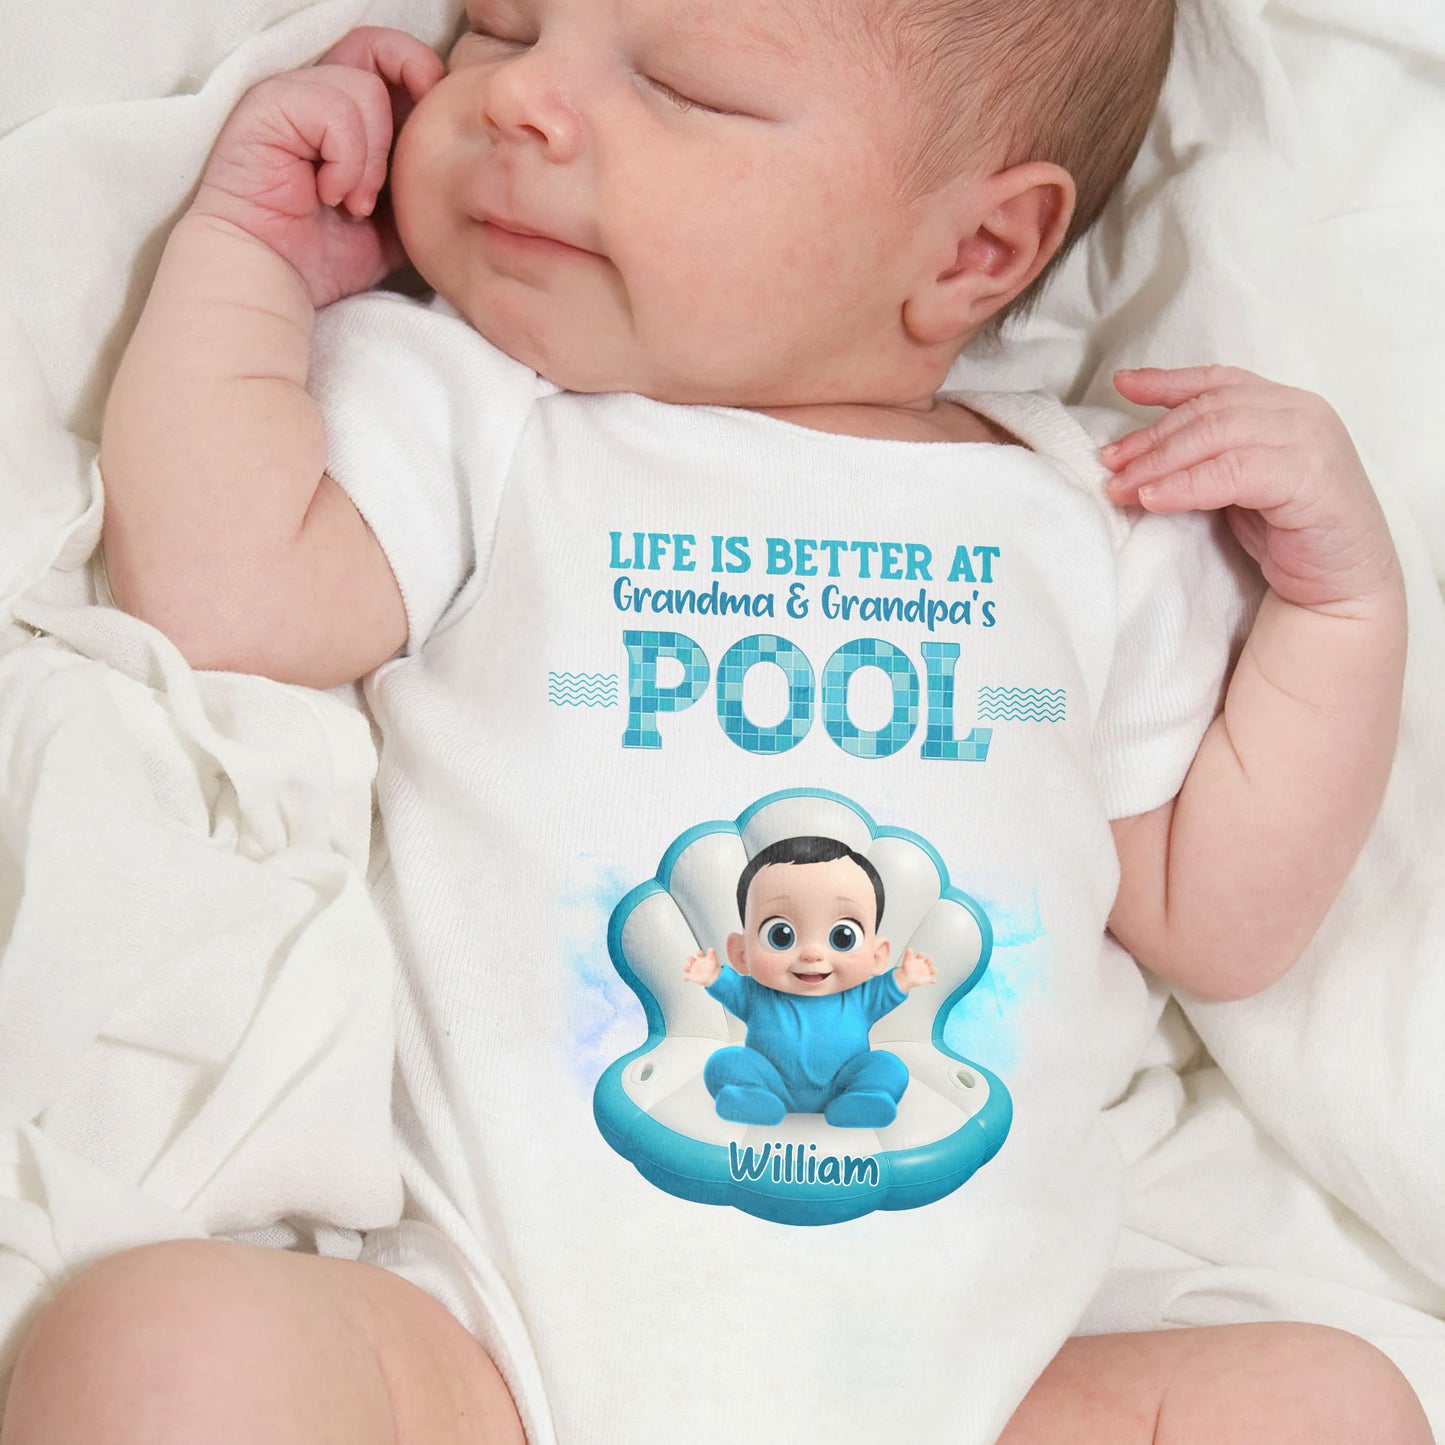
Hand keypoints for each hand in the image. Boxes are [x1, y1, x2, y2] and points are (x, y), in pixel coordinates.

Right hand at [191, 27, 444, 306]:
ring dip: (373, 159)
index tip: (440, 127)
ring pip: (366, 89)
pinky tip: (329, 195)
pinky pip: (336, 111)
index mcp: (344, 114)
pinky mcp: (269, 105)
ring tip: (355, 203)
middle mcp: (315, 92)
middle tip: (412, 156)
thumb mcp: (393, 225)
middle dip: (409, 91)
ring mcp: (290, 94)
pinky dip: (347, 162)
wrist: (274, 279)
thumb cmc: (324, 256)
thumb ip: (418, 187)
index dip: (422, 78)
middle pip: (376, 47)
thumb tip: (459, 164)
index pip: (389, 60)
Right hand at [684, 948, 721, 985]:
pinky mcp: (693, 977)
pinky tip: (686, 979)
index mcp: (702, 959)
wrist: (715, 979)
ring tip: (686, 968)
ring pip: (688, 968)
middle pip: (691, 959)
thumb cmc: (714, 970)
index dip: (699, 953)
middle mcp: (698, 964)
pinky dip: (686, 978)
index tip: (698, 953)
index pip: (699, 954)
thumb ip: (712, 954)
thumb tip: (711, 949)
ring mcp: (695, 970)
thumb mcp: (713, 960)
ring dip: (686, 968)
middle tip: (690, 958)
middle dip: (690, 958)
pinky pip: (688, 977)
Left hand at [896, 949, 936, 990]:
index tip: (921, 954)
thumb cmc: (906, 970)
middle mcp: (923, 965)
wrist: (905, 979)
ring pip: (932, 970)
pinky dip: (932, 980)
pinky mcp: (927, 978)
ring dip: (933, 970)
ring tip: (933, 970)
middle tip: (929, 960)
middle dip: (930, 961)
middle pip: (928, 961)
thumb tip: (909, 949)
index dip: (921, 955)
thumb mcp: (907, 961)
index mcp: (918, 960)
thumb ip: (908, 955)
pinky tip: (933, 981)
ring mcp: (925, 972)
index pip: (920, 956)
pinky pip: (931, 979)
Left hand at [1101, 367, 1400, 616]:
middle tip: (1109, 464)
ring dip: (1160, 462)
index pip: (1217, 382)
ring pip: (1217, 435)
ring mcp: (1310, 440)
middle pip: (1208, 410)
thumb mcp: (1237, 483)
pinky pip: (1234, 472)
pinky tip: (1154, 499)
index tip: (1121, 385)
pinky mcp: (1310, 478)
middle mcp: (1301, 412)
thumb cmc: (1286, 533)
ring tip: (1121, 487)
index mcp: (1284, 405)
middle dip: (1151, 437)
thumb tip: (1134, 451)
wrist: (1341, 583)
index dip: (1166, 381)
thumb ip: (1206, 455)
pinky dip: (1188, 485)